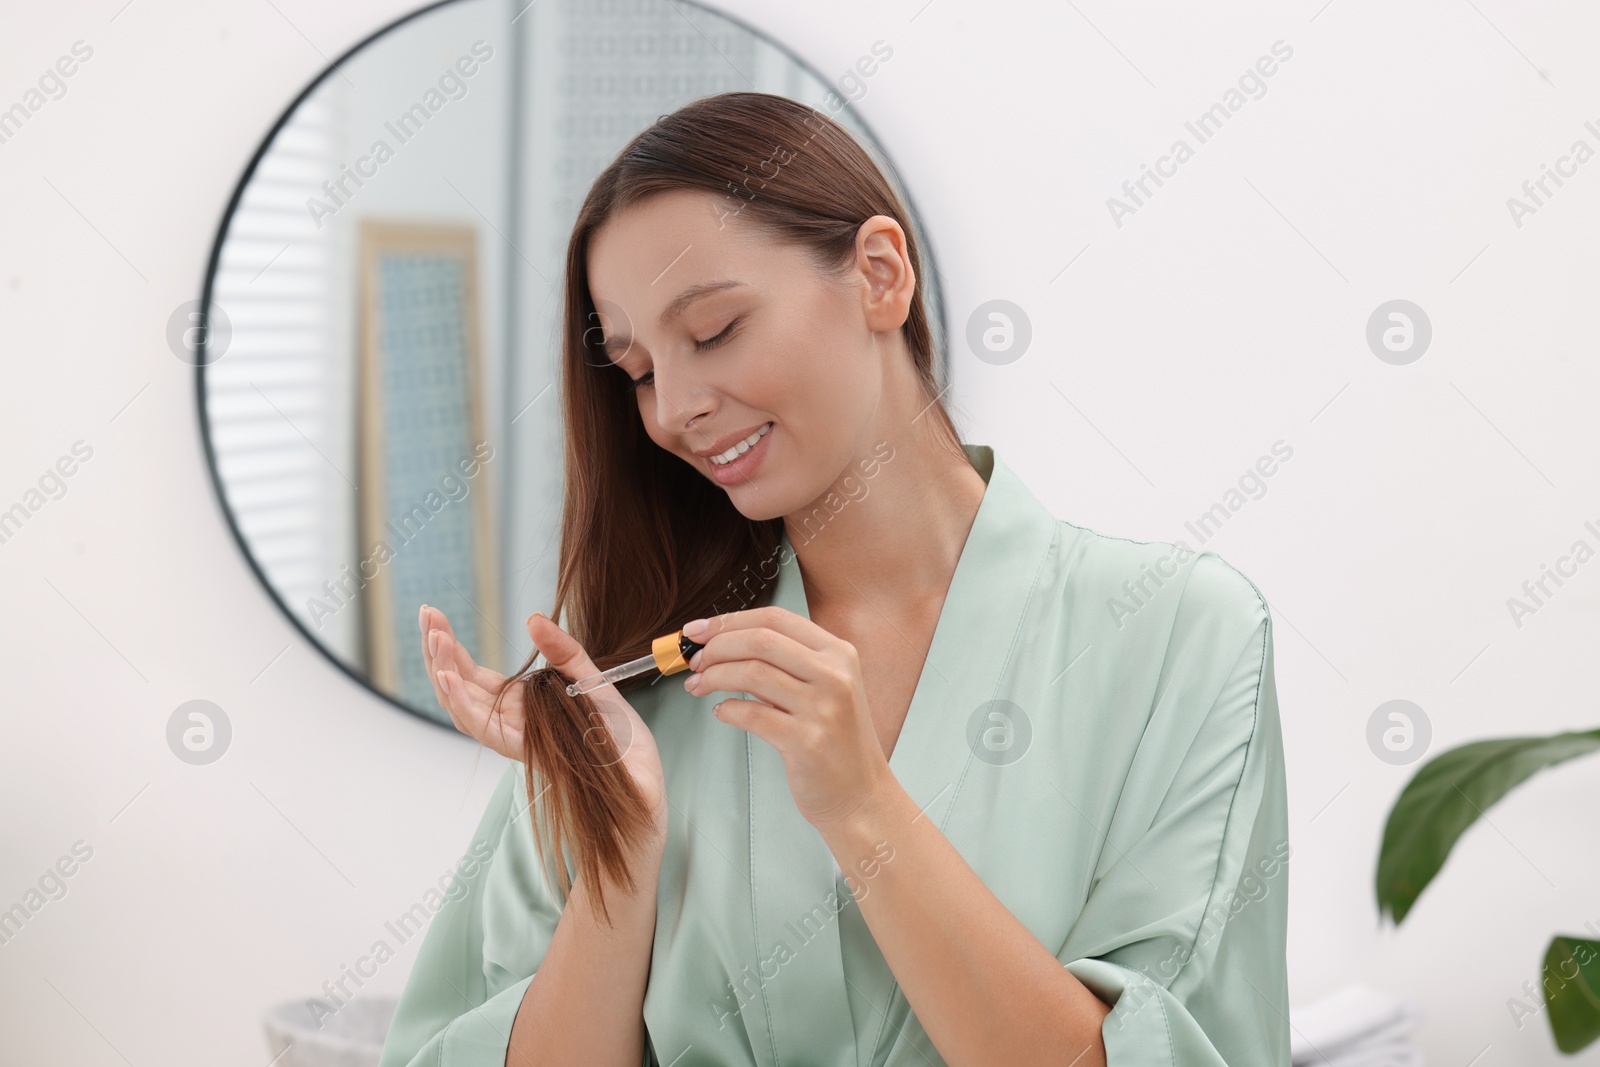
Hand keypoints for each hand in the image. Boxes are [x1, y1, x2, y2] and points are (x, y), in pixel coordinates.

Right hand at [420, 605, 667, 826]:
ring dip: (444, 673)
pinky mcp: (526, 751)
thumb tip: (532, 619)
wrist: (643, 775)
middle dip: (438, 651)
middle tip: (426, 614)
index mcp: (518, 702)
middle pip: (459, 687)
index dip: (449, 646)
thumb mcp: (591, 679)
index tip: (432, 615)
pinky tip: (448, 679)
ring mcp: (515, 738)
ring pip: (463, 708)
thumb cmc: (616, 734)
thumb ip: (563, 651)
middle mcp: (509, 721)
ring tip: (435, 640)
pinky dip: (463, 704)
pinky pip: (486, 730)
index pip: (471, 673)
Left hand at [680, 606, 892, 830]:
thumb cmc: (836, 741)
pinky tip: (722, 713)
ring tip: (698, 686)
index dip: (729, 621)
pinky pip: (752, 715)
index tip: (700, 630)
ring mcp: (823, 708)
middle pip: (759, 640)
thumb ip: (785, 664)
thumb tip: (724, 644)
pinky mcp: (807, 741)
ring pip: (751, 673)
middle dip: (716, 647)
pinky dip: (727, 710)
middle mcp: (834, 675)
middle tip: (694, 660)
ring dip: (713, 677)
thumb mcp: (824, 688)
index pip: (775, 618)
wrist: (861, 794)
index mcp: (838, 653)